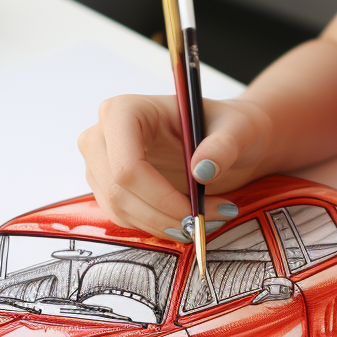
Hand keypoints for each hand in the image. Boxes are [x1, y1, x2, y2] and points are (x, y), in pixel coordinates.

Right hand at [78, 94, 272, 238]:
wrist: (222, 137)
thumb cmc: (226, 125)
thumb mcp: (237, 128)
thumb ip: (224, 145)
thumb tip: (203, 170)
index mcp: (125, 110)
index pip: (127, 164)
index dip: (160, 197)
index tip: (196, 211)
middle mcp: (103, 135)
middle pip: (118, 190)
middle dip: (162, 215)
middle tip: (202, 224)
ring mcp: (100, 162)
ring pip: (119, 208)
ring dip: (162, 225)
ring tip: (203, 221)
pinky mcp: (107, 184)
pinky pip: (122, 216)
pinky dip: (155, 226)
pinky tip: (185, 220)